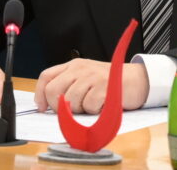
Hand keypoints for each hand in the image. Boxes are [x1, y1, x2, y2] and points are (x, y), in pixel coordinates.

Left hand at [34, 59, 148, 113]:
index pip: (46, 76)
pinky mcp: (103, 86)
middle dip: (58, 106)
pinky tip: (102, 104)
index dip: (40, 94)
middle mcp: (80, 68)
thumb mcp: (86, 78)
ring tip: (92, 103)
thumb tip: (48, 105)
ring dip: (80, 110)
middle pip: (53, 91)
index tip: (43, 107)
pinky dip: (94, 110)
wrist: (137, 79)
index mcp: (74, 66)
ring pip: (70, 101)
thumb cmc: (110, 82)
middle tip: (72, 110)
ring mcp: (92, 76)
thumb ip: (69, 85)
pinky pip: (88, 106)